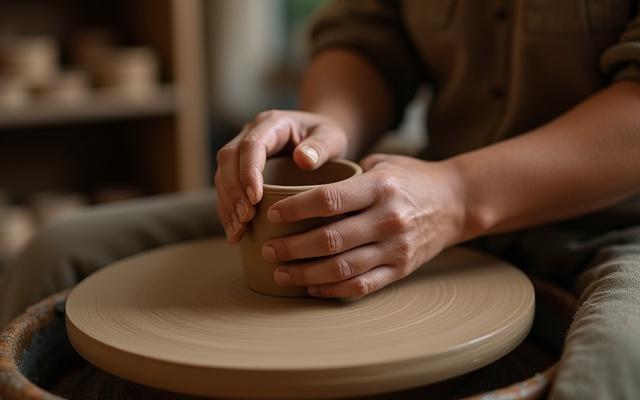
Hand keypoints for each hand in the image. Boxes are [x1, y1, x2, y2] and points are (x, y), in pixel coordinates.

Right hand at [214, 110, 347, 241]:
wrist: (321, 138)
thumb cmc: (328, 137)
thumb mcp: (332, 137)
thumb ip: (321, 146)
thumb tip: (303, 160)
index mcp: (273, 123)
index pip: (252, 145)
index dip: (249, 172)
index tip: (255, 199)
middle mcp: (251, 134)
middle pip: (229, 159)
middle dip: (233, 191)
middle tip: (245, 219)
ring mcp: (242, 151)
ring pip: (222, 175)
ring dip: (227, 205)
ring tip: (237, 231)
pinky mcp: (240, 169)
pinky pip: (226, 188)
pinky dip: (228, 211)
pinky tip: (235, 232)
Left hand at [261, 154, 466, 297]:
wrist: (456, 202)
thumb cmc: (410, 178)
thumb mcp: (381, 163)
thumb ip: (345, 176)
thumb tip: (298, 186)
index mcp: (379, 187)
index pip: (328, 200)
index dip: (295, 209)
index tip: (272, 215)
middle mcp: (388, 218)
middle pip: (330, 239)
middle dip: (292, 247)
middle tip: (268, 249)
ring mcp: (395, 248)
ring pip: (341, 268)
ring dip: (305, 273)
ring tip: (280, 272)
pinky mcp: (400, 270)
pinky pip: (361, 286)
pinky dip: (332, 290)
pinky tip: (310, 286)